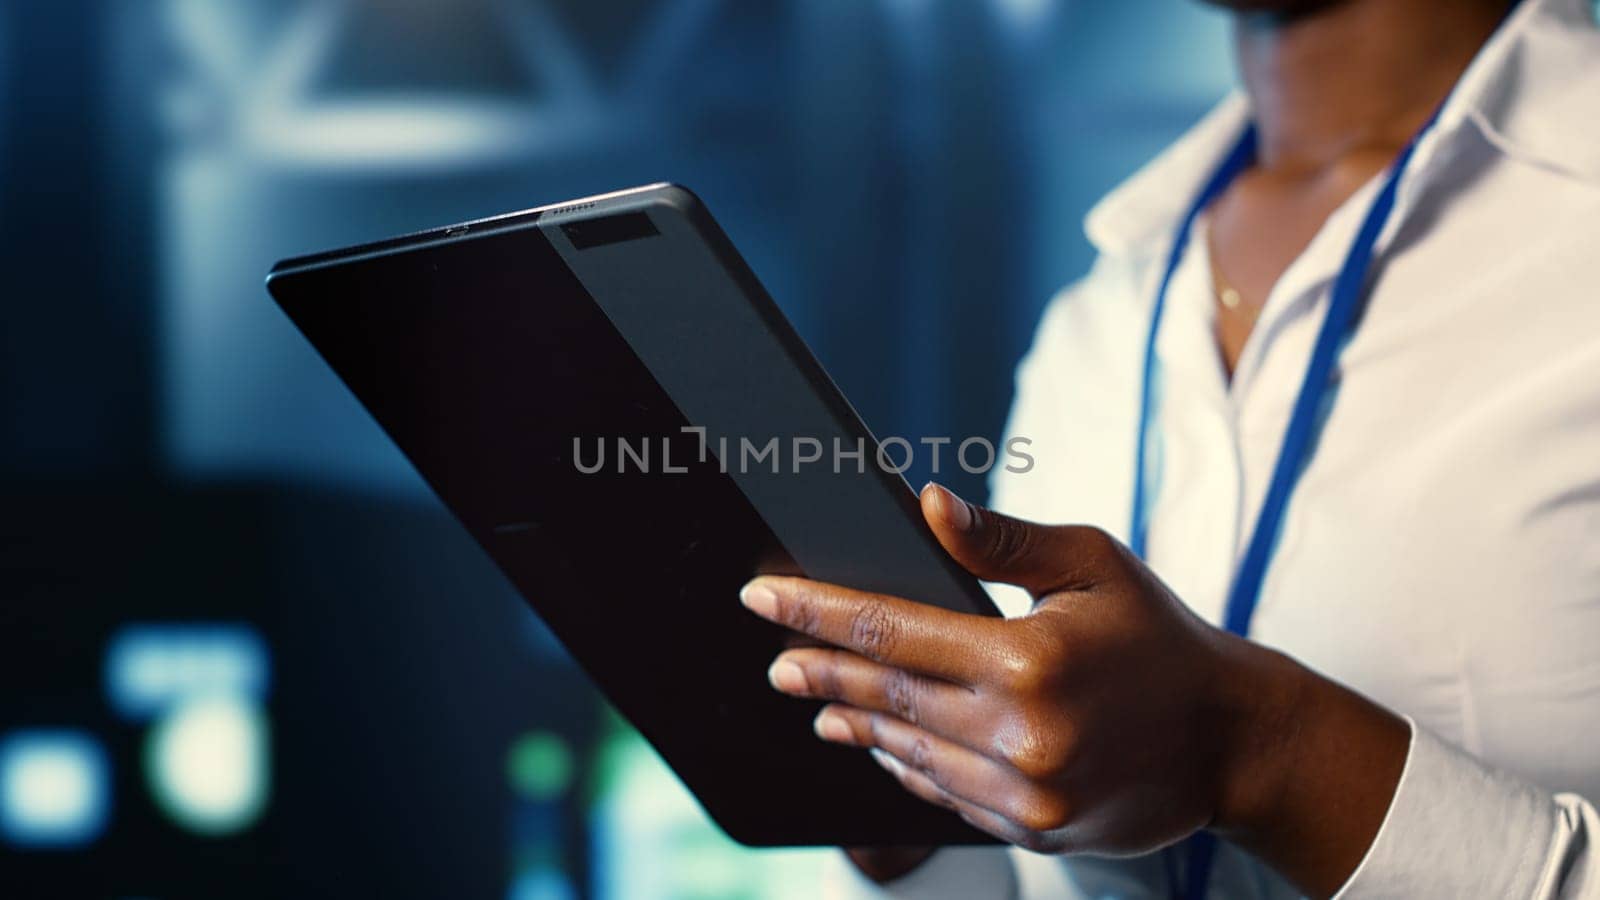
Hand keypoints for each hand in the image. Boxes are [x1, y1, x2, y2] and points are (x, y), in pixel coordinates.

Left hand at [741, 484, 1407, 894]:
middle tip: (774, 659)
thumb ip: (1002, 541)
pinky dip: (906, 764)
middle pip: (886, 695)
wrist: (1229, 740)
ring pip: (909, 751)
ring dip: (856, 721)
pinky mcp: (1032, 830)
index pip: (891, 629)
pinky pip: (944, 794)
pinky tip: (880, 741)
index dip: (816, 610)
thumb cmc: (1160, 638)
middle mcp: (1020, 736)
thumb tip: (926, 505)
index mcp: (1028, 661)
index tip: (763, 597)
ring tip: (818, 701)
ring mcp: (1024, 795)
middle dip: (819, 672)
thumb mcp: (1094, 565)